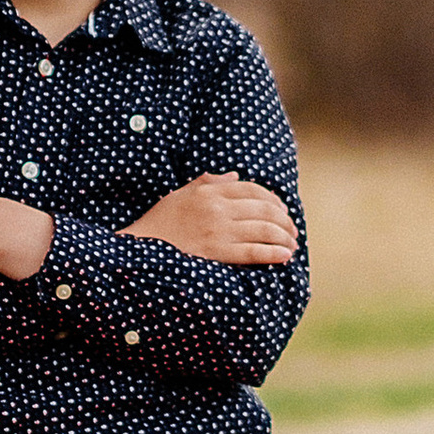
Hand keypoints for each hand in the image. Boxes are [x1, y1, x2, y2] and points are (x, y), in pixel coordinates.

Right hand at [124, 174, 298, 265]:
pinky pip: (254, 252)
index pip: (253, 190)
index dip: (273, 199)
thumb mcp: (182, 194)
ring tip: (292, 244)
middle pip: (265, 209)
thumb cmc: (161, 221)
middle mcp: (218, 208)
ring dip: (284, 237)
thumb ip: (210, 182)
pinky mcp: (218, 253)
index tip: (282, 209)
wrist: (140, 247)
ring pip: (264, 230)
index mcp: (211, 191)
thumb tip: (236, 176)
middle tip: (292, 229)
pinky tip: (285, 256)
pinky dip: (273, 253)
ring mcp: (219, 231)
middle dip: (284, 220)